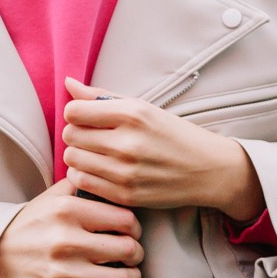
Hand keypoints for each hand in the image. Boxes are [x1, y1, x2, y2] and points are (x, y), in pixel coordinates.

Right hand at [0, 181, 143, 277]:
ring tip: (131, 274)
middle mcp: (65, 241)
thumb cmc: (28, 226)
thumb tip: (111, 179)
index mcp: (67, 211)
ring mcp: (60, 273)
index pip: (124, 220)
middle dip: (137, 253)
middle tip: (134, 254)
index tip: (133, 232)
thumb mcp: (51, 197)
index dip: (136, 227)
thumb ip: (82, 186)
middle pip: (127, 250)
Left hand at [59, 77, 266, 221]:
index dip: (76, 114)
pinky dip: (85, 174)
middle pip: (70, 135)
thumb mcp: (144, 108)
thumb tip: (68, 83)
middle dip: (77, 134)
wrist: (208, 170)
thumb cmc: (174, 135)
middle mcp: (128, 143)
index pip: (74, 111)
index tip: (88, 118)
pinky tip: (101, 170)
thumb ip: (103, 97)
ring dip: (79, 155)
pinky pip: (81, 181)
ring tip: (96, 154)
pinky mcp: (125, 194)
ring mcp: (126, 171)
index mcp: (133, 115)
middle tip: (93, 137)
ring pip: (72, 159)